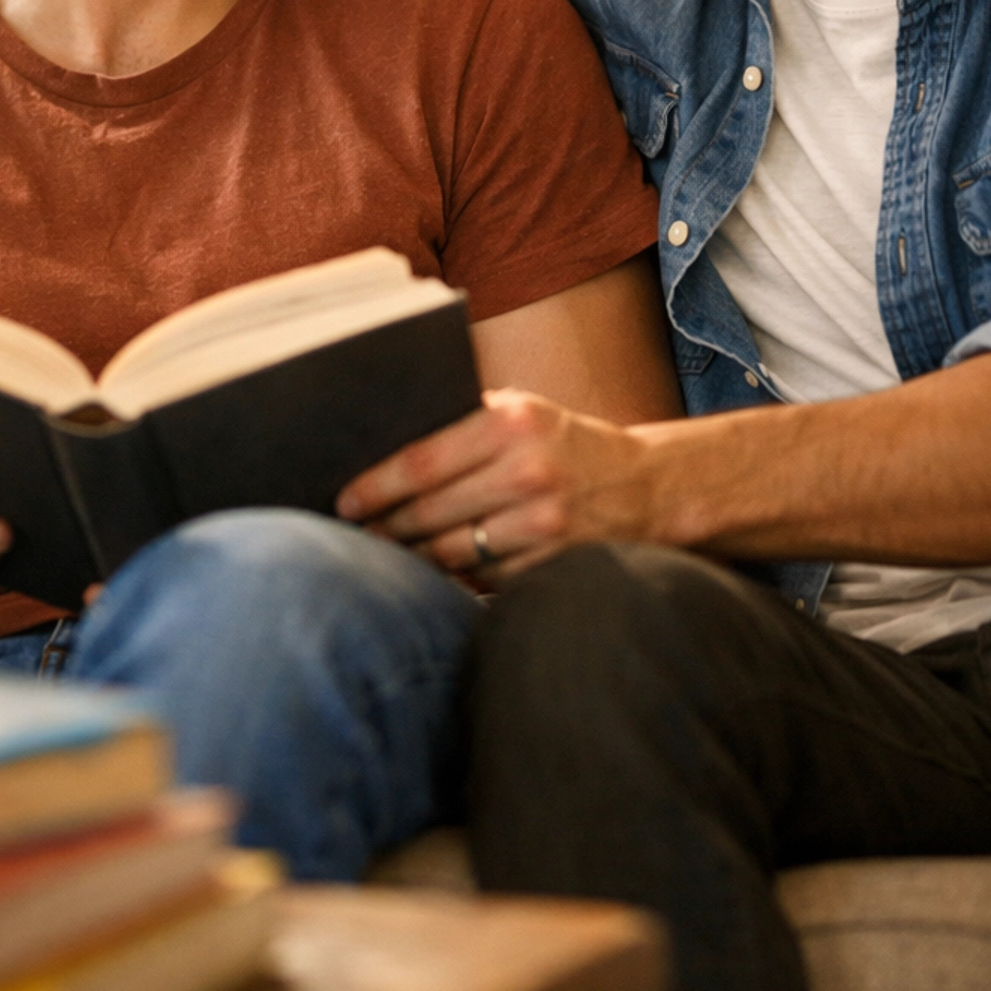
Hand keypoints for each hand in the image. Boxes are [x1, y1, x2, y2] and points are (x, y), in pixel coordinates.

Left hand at [335, 389, 659, 587]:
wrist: (646, 485)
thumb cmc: (565, 443)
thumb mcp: (523, 411)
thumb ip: (464, 422)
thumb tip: (382, 445)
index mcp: (512, 422)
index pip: (421, 461)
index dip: (375, 487)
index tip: (344, 501)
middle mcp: (529, 471)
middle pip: (430, 512)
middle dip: (386, 528)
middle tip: (357, 534)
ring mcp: (545, 522)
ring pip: (453, 552)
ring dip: (414, 558)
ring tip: (390, 555)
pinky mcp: (555, 562)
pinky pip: (485, 578)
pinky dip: (456, 577)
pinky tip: (436, 571)